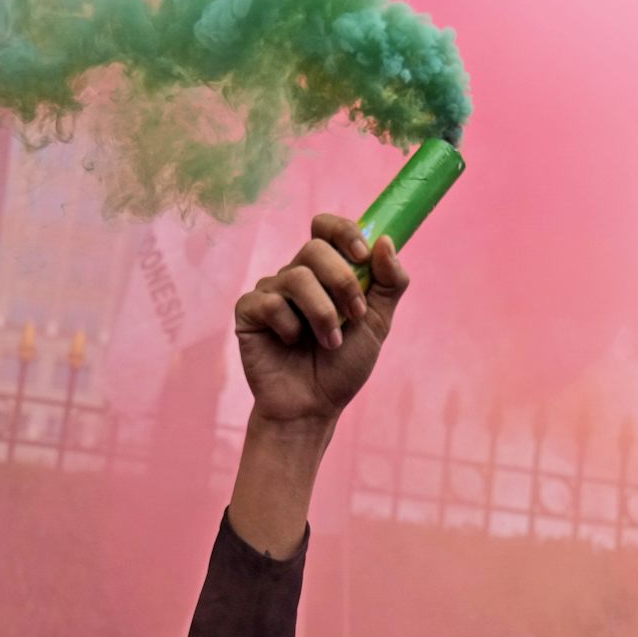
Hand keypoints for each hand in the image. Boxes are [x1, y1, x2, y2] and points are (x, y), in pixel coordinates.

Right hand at [234, 216, 409, 427]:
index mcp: (326, 273)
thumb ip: (389, 283)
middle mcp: (296, 276)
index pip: (326, 228)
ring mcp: (270, 292)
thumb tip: (384, 240)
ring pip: (296, 276)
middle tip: (354, 315)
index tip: (362, 255)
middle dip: (342, 281)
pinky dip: (290, 326)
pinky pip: (270, 302)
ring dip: (323, 313)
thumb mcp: (378, 324)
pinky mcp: (248, 312)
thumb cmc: (342, 367)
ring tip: (330, 342)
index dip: (344, 232)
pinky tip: (291, 344)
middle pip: (314, 248)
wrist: (313, 408)